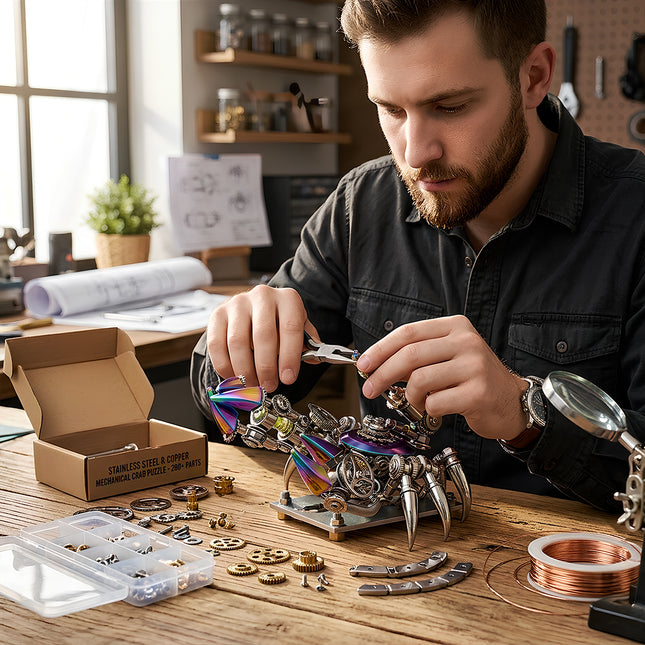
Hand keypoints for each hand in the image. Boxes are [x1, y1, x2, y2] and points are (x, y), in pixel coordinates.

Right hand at [207, 285, 316, 391]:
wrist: (253, 306)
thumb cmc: (278, 321)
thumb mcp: (299, 327)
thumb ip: (307, 343)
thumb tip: (316, 359)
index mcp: (287, 299)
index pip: (291, 328)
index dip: (290, 356)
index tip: (288, 378)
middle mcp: (262, 296)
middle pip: (263, 336)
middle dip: (266, 367)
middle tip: (269, 386)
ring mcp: (237, 303)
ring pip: (237, 342)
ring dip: (245, 370)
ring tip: (252, 385)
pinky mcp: (217, 314)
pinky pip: (217, 344)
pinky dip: (225, 366)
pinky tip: (234, 377)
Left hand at [355, 315, 527, 440]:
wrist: (511, 402)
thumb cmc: (472, 379)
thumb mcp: (446, 357)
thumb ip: (416, 357)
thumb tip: (375, 365)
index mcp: (455, 327)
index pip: (408, 333)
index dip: (380, 349)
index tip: (363, 364)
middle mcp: (466, 342)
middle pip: (410, 355)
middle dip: (382, 374)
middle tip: (369, 388)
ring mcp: (474, 366)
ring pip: (420, 380)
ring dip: (410, 396)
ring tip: (418, 402)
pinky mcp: (478, 392)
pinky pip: (435, 402)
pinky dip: (428, 410)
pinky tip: (437, 410)